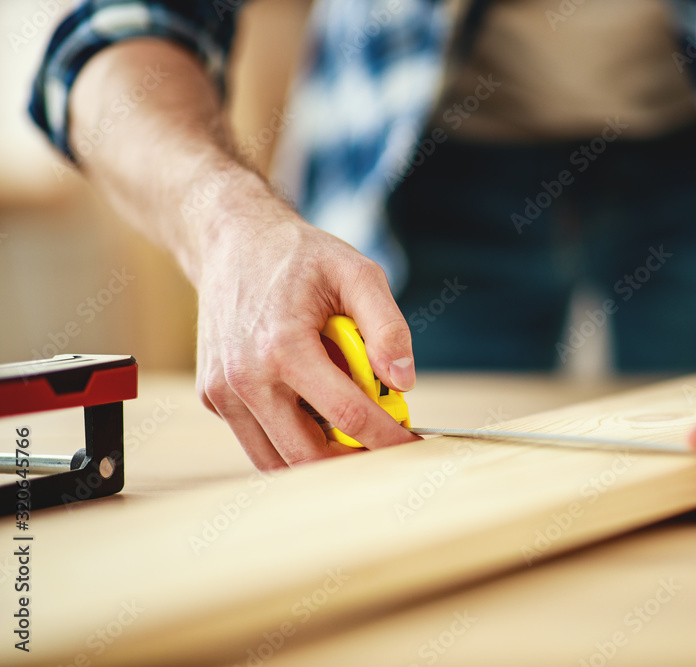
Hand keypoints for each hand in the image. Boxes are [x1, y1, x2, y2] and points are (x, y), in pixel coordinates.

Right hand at [194, 175, 417, 468]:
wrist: (233, 240)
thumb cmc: (299, 256)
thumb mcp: (357, 273)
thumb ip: (387, 327)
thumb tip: (403, 382)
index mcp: (282, 347)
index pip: (348, 416)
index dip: (388, 437)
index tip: (413, 444)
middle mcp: (244, 378)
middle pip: (309, 455)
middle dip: (353, 458)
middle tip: (383, 444)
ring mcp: (222, 393)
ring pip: (278, 459)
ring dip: (320, 455)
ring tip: (349, 423)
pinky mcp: (213, 398)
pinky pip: (259, 441)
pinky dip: (291, 437)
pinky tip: (313, 406)